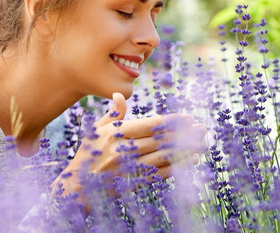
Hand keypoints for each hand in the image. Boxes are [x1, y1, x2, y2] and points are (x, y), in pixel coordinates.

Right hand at [53, 93, 206, 195]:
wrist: (77, 186)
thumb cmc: (88, 154)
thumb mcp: (96, 130)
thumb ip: (113, 114)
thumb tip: (120, 94)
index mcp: (115, 133)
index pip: (150, 125)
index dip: (171, 121)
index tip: (188, 118)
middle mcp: (123, 149)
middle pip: (160, 140)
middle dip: (184, 134)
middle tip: (202, 128)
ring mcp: (129, 168)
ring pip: (163, 156)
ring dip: (185, 150)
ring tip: (202, 143)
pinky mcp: (133, 182)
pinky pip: (159, 174)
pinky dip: (177, 167)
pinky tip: (190, 161)